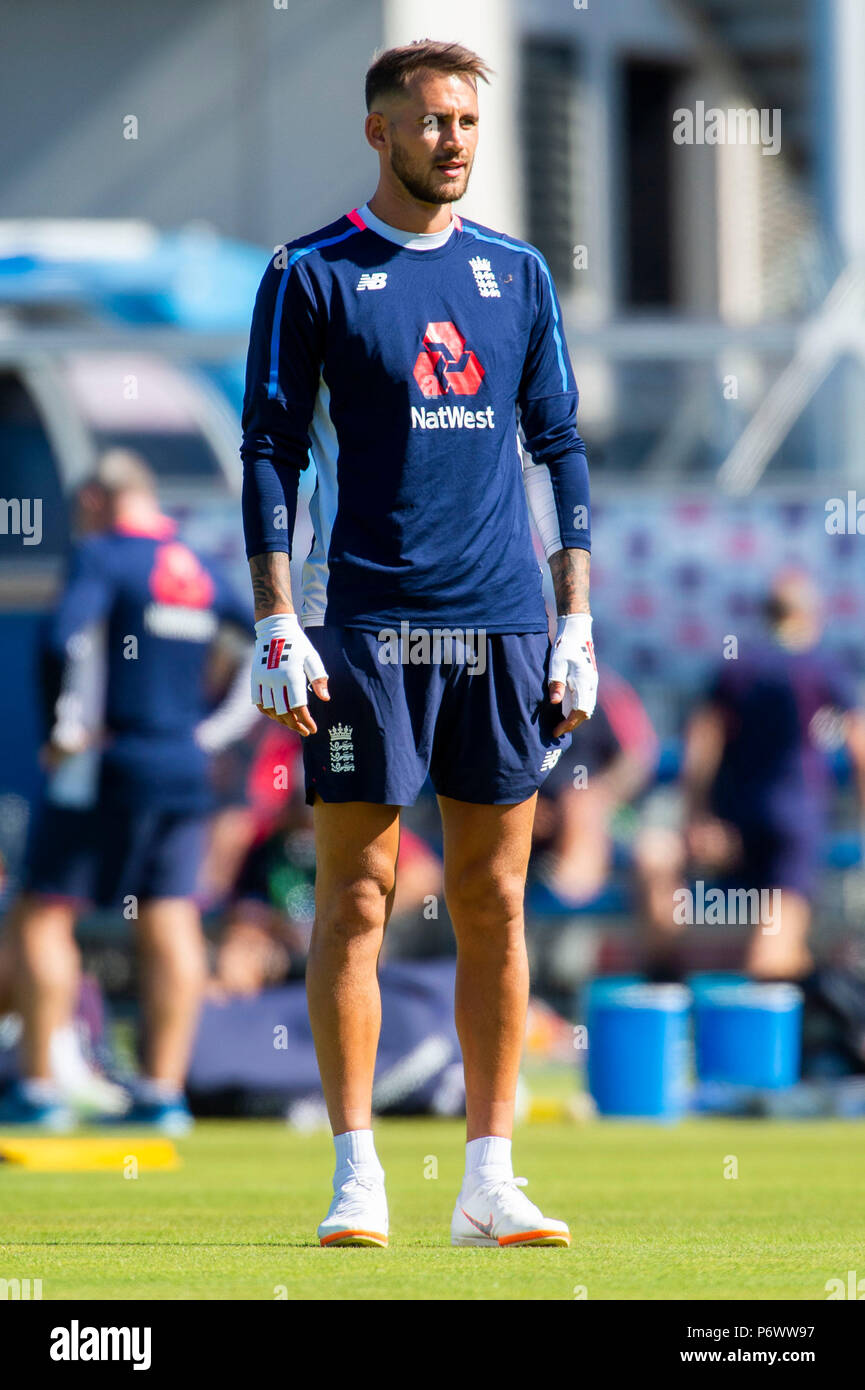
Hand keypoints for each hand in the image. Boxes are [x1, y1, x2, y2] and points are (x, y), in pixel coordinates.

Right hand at [252, 614, 328, 735]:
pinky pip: (258, 702)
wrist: (275, 629)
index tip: (313, 730)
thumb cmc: (298, 645)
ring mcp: (263, 679)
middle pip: (284, 712)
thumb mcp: (312, 658)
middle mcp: (276, 679)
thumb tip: (325, 699)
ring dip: (281, 720)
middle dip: (295, 725)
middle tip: (304, 731)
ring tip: (292, 723)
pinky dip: (267, 711)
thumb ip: (319, 678)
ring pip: (270, 710)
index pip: (299, 707)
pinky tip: (276, 715)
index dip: (306, 721)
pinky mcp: (254, 678)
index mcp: (292, 675)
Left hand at [549, 613, 597, 736]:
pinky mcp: (589, 679)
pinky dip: (577, 709)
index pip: (580, 711)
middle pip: (585, 712)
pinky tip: (565, 712)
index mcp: (584, 681)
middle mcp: (591, 684)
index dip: (568, 724)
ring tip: (560, 725)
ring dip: (575, 718)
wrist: (577, 631)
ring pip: (587, 707)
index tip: (556, 731)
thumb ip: (556, 683)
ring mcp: (592, 682)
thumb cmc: (565, 646)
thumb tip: (556, 703)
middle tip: (557, 731)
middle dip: (572, 724)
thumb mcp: (556, 663)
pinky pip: (585, 700)